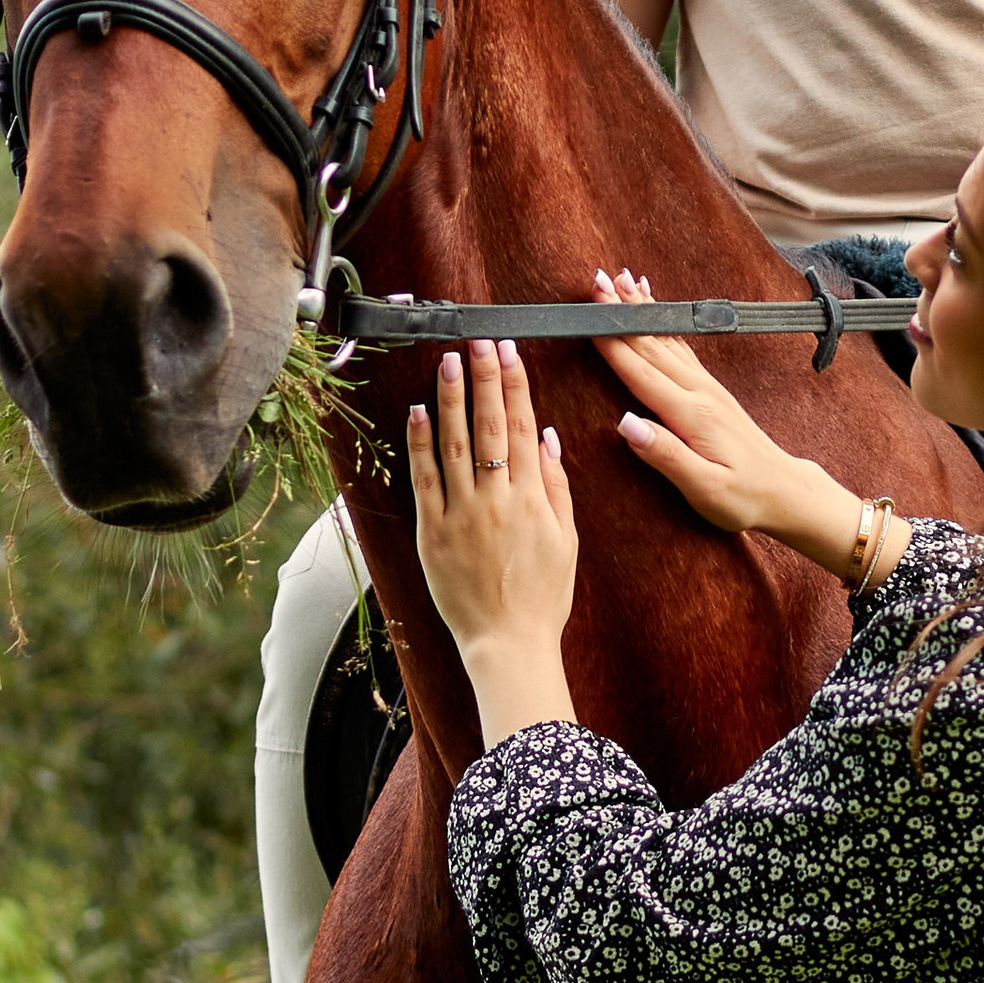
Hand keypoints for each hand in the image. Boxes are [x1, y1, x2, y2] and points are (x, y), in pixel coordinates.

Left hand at [407, 341, 579, 743]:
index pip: (524, 427)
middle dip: (483, 377)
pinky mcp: (432, 533)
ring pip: (454, 444)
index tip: (507, 352)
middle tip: (477, 340)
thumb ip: (557, 485)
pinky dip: (419, 444)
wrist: (509, 642)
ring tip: (447, 361)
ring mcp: (461, 514)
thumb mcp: (567, 539)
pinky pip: (424, 480)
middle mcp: (497, 499)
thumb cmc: (543, 596)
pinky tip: (416, 413)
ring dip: (449, 398)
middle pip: (490, 425)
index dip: (515, 385)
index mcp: (533, 498)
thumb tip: (548, 438)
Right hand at [590, 271, 897, 582]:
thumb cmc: (743, 497)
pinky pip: (680, 346)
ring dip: (642, 310)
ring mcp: (707, 387)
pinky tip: (655, 308)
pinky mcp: (711, 390)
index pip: (641, 371)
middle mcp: (699, 392)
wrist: (784, 492)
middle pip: (651, 345)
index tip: (589, 313)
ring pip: (666, 339)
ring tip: (620, 279)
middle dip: (621, 313)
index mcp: (691, 414)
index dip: (612, 341)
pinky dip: (664, 323)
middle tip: (594, 281)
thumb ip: (665, 455)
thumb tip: (626, 423)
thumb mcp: (704, 489)